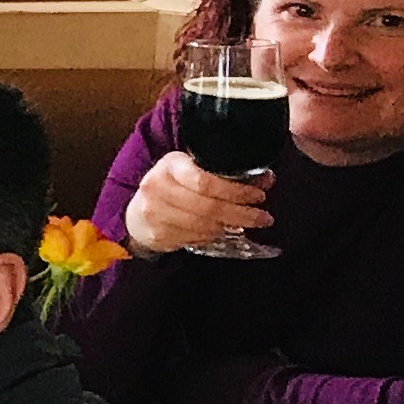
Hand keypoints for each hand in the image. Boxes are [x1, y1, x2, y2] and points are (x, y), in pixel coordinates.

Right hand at [120, 150, 267, 256]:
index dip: (235, 191)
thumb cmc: (171, 188)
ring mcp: (154, 212)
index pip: (204, 180)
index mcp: (170, 166)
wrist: (136, 214)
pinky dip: (213, 235)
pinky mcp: (157, 234)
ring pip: (204, 225)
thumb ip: (224, 174)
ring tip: (247, 224)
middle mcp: (157, 187)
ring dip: (231, 226)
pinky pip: (196, 238)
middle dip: (242, 213)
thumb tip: (266, 178)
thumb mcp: (191, 171)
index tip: (258, 195)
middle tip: (263, 217)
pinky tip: (222, 231)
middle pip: (208, 206)